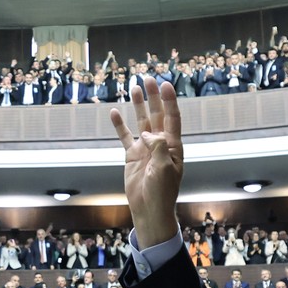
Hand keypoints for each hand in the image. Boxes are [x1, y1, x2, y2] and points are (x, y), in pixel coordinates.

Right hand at [113, 81, 183, 245]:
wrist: (149, 209)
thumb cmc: (162, 192)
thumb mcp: (164, 169)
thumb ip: (158, 148)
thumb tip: (147, 133)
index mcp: (173, 146)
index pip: (172, 118)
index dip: (169, 101)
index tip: (165, 85)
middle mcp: (159, 144)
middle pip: (157, 115)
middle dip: (153, 97)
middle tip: (148, 78)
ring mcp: (145, 149)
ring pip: (141, 122)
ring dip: (138, 105)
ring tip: (134, 88)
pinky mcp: (131, 156)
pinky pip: (124, 137)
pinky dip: (119, 125)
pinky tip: (114, 112)